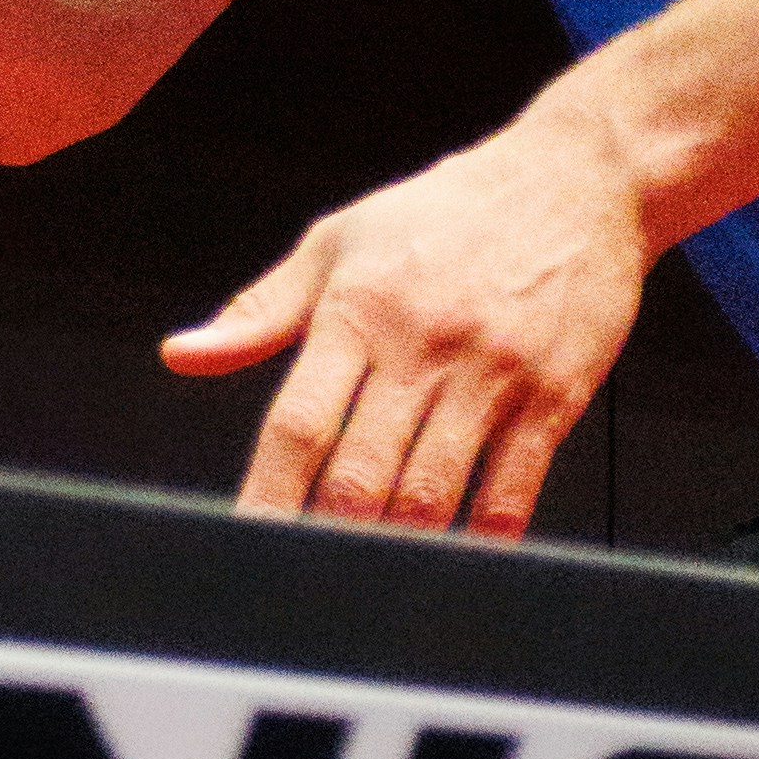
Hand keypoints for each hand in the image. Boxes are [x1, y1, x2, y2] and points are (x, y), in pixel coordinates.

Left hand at [164, 102, 648, 534]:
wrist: (575, 177)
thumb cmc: (447, 212)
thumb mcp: (340, 242)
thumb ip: (260, 311)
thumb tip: (183, 354)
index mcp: (360, 310)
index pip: (299, 424)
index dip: (267, 497)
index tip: (245, 544)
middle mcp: (423, 345)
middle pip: (361, 475)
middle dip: (327, 539)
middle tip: (304, 581)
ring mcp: (492, 374)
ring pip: (432, 496)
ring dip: (396, 549)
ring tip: (371, 578)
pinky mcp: (555, 395)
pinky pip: (513, 491)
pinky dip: (480, 538)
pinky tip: (457, 555)